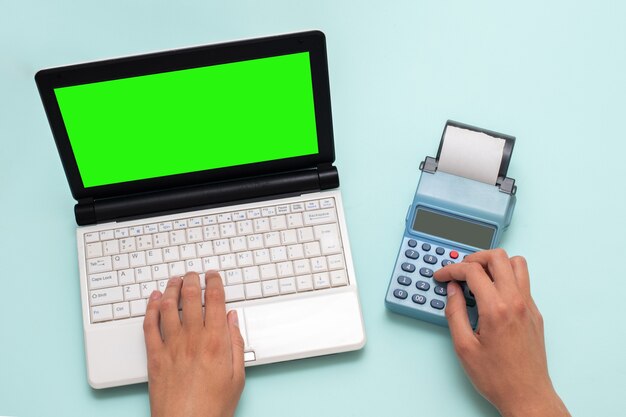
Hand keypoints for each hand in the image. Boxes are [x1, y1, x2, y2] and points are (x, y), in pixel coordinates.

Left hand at [143, 271, 244, 416]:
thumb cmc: (213, 407)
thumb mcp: (237, 376)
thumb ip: (236, 344)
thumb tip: (232, 320)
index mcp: (216, 341)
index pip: (215, 300)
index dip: (214, 283)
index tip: (213, 276)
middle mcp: (192, 339)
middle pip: (190, 297)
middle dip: (192, 279)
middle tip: (194, 273)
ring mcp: (171, 346)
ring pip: (169, 306)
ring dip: (171, 288)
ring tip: (174, 280)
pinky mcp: (154, 356)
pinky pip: (150, 325)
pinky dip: (151, 308)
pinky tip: (154, 299)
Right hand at [434, 249, 568, 416]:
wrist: (527, 396)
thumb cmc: (498, 377)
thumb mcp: (464, 346)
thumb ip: (455, 313)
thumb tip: (452, 291)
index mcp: (497, 308)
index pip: (472, 271)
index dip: (451, 269)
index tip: (442, 276)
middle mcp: (517, 302)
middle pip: (497, 257)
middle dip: (474, 258)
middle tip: (460, 269)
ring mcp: (529, 306)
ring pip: (516, 264)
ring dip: (495, 264)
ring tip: (478, 275)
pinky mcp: (535, 313)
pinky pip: (523, 281)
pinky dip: (505, 278)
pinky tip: (492, 293)